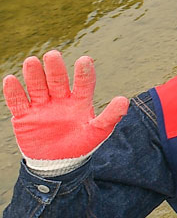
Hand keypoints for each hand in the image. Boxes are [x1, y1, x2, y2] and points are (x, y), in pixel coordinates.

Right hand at [3, 52, 128, 176]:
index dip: (83, 73)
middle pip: (57, 81)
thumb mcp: (97, 132)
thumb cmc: (80, 144)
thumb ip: (110, 117)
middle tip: (53, 55)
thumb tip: (124, 100)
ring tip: (31, 61)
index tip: (84, 60)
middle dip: (55, 69)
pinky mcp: (25, 116)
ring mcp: (41, 106)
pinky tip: (11, 79)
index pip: (83, 84)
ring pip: (37, 87)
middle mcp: (60, 99)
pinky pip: (18, 102)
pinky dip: (14, 92)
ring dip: (34, 75)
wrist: (57, 162)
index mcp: (79, 101)